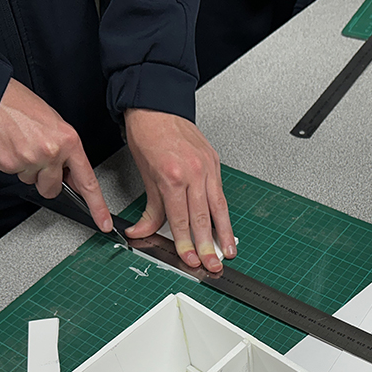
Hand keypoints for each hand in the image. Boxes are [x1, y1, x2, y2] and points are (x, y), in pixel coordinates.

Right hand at [0, 78, 112, 232]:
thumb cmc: (20, 105)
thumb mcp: (54, 123)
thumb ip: (66, 151)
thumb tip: (70, 175)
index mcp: (68, 141)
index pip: (87, 181)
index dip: (97, 205)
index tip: (103, 222)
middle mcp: (51, 153)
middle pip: (53, 189)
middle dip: (46, 179)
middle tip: (37, 158)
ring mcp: (29, 160)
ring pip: (31, 181)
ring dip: (27, 169)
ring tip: (20, 144)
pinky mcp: (8, 165)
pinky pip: (13, 174)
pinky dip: (10, 163)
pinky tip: (8, 145)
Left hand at [123, 108, 235, 272]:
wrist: (157, 106)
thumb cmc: (149, 135)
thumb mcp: (145, 176)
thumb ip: (149, 210)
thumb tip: (143, 232)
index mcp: (172, 176)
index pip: (181, 219)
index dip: (186, 243)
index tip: (190, 259)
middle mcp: (193, 172)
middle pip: (202, 218)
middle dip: (208, 246)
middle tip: (212, 265)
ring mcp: (207, 167)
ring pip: (218, 208)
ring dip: (224, 234)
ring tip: (228, 252)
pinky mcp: (215, 163)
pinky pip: (221, 194)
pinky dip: (224, 214)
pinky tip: (227, 228)